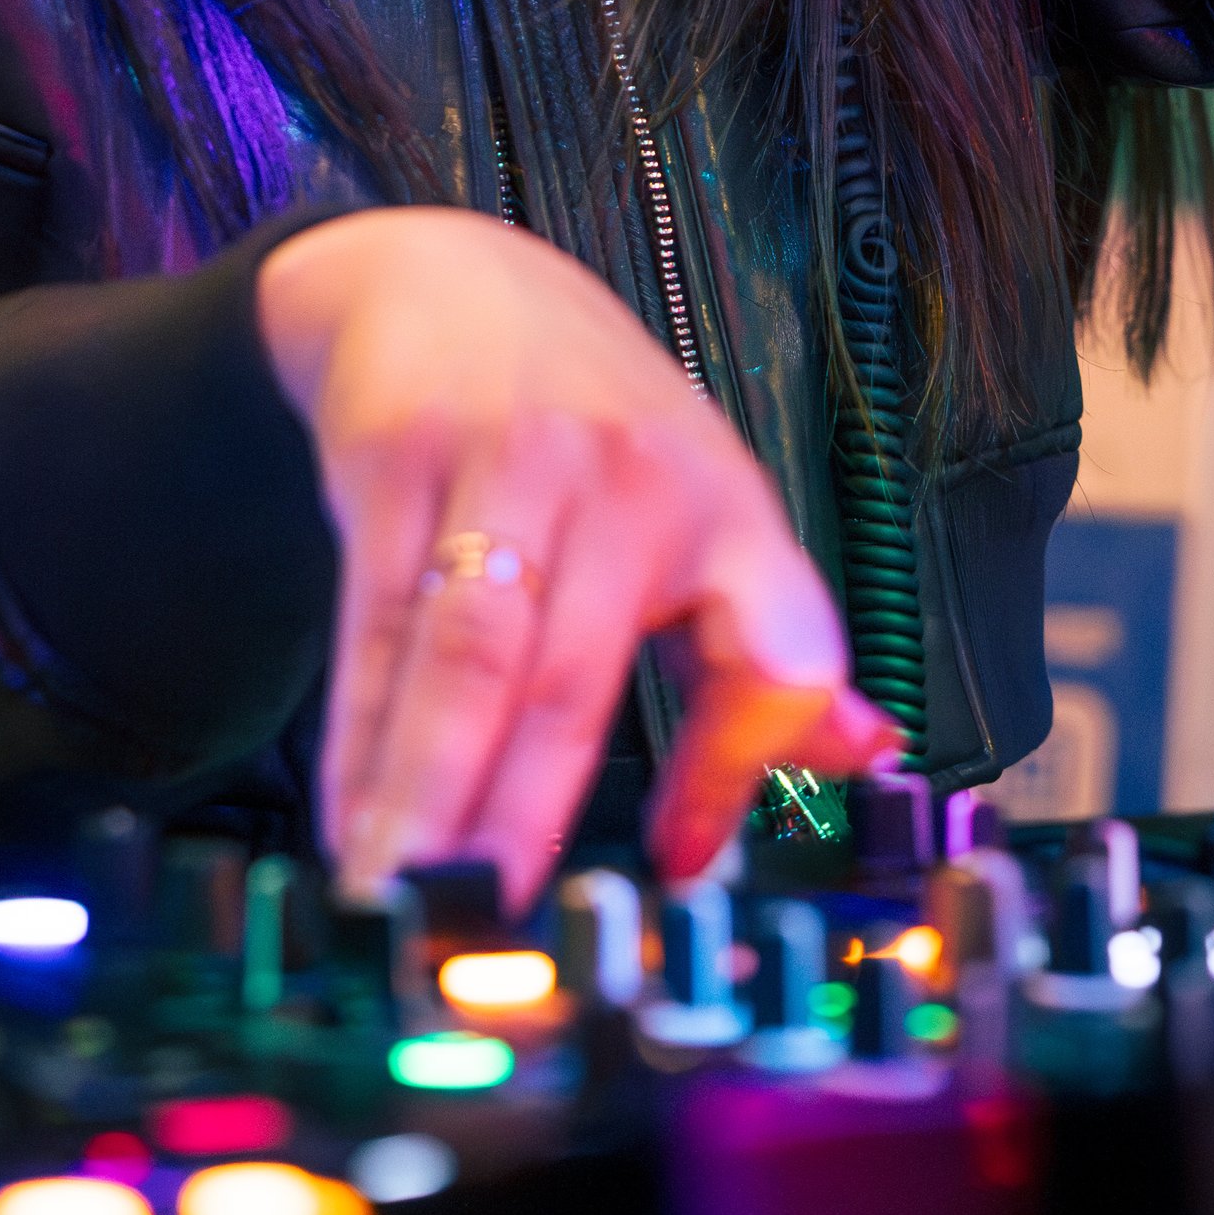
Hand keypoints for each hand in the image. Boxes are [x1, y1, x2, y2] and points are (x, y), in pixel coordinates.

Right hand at [257, 206, 898, 909]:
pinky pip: (373, 625)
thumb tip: (863, 760)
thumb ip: (770, 646)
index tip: (684, 867)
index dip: (742, 761)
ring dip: (424, 794)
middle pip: (569, 678)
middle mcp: (618, 481)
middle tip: (489, 937)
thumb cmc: (595, 422)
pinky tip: (350, 819)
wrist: (449, 277)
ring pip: (462, 660)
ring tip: (400, 901)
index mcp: (719, 507)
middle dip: (522, 816)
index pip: (774, 645)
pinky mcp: (394, 460)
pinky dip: (360, 738)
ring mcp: (499, 463)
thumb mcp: (709, 508)